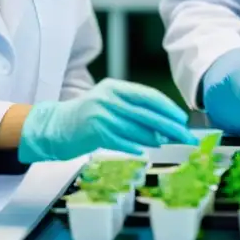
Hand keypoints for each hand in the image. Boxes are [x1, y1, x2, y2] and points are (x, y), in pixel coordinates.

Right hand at [18, 78, 197, 162]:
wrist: (54, 127)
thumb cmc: (86, 118)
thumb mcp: (109, 105)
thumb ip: (132, 112)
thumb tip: (163, 128)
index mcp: (115, 87)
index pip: (148, 95)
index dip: (168, 107)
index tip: (182, 119)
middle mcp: (109, 97)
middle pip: (147, 112)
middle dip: (169, 125)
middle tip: (185, 136)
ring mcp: (101, 113)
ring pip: (136, 128)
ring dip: (154, 138)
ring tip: (167, 143)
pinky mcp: (94, 130)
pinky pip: (121, 141)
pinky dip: (135, 146)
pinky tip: (144, 152)